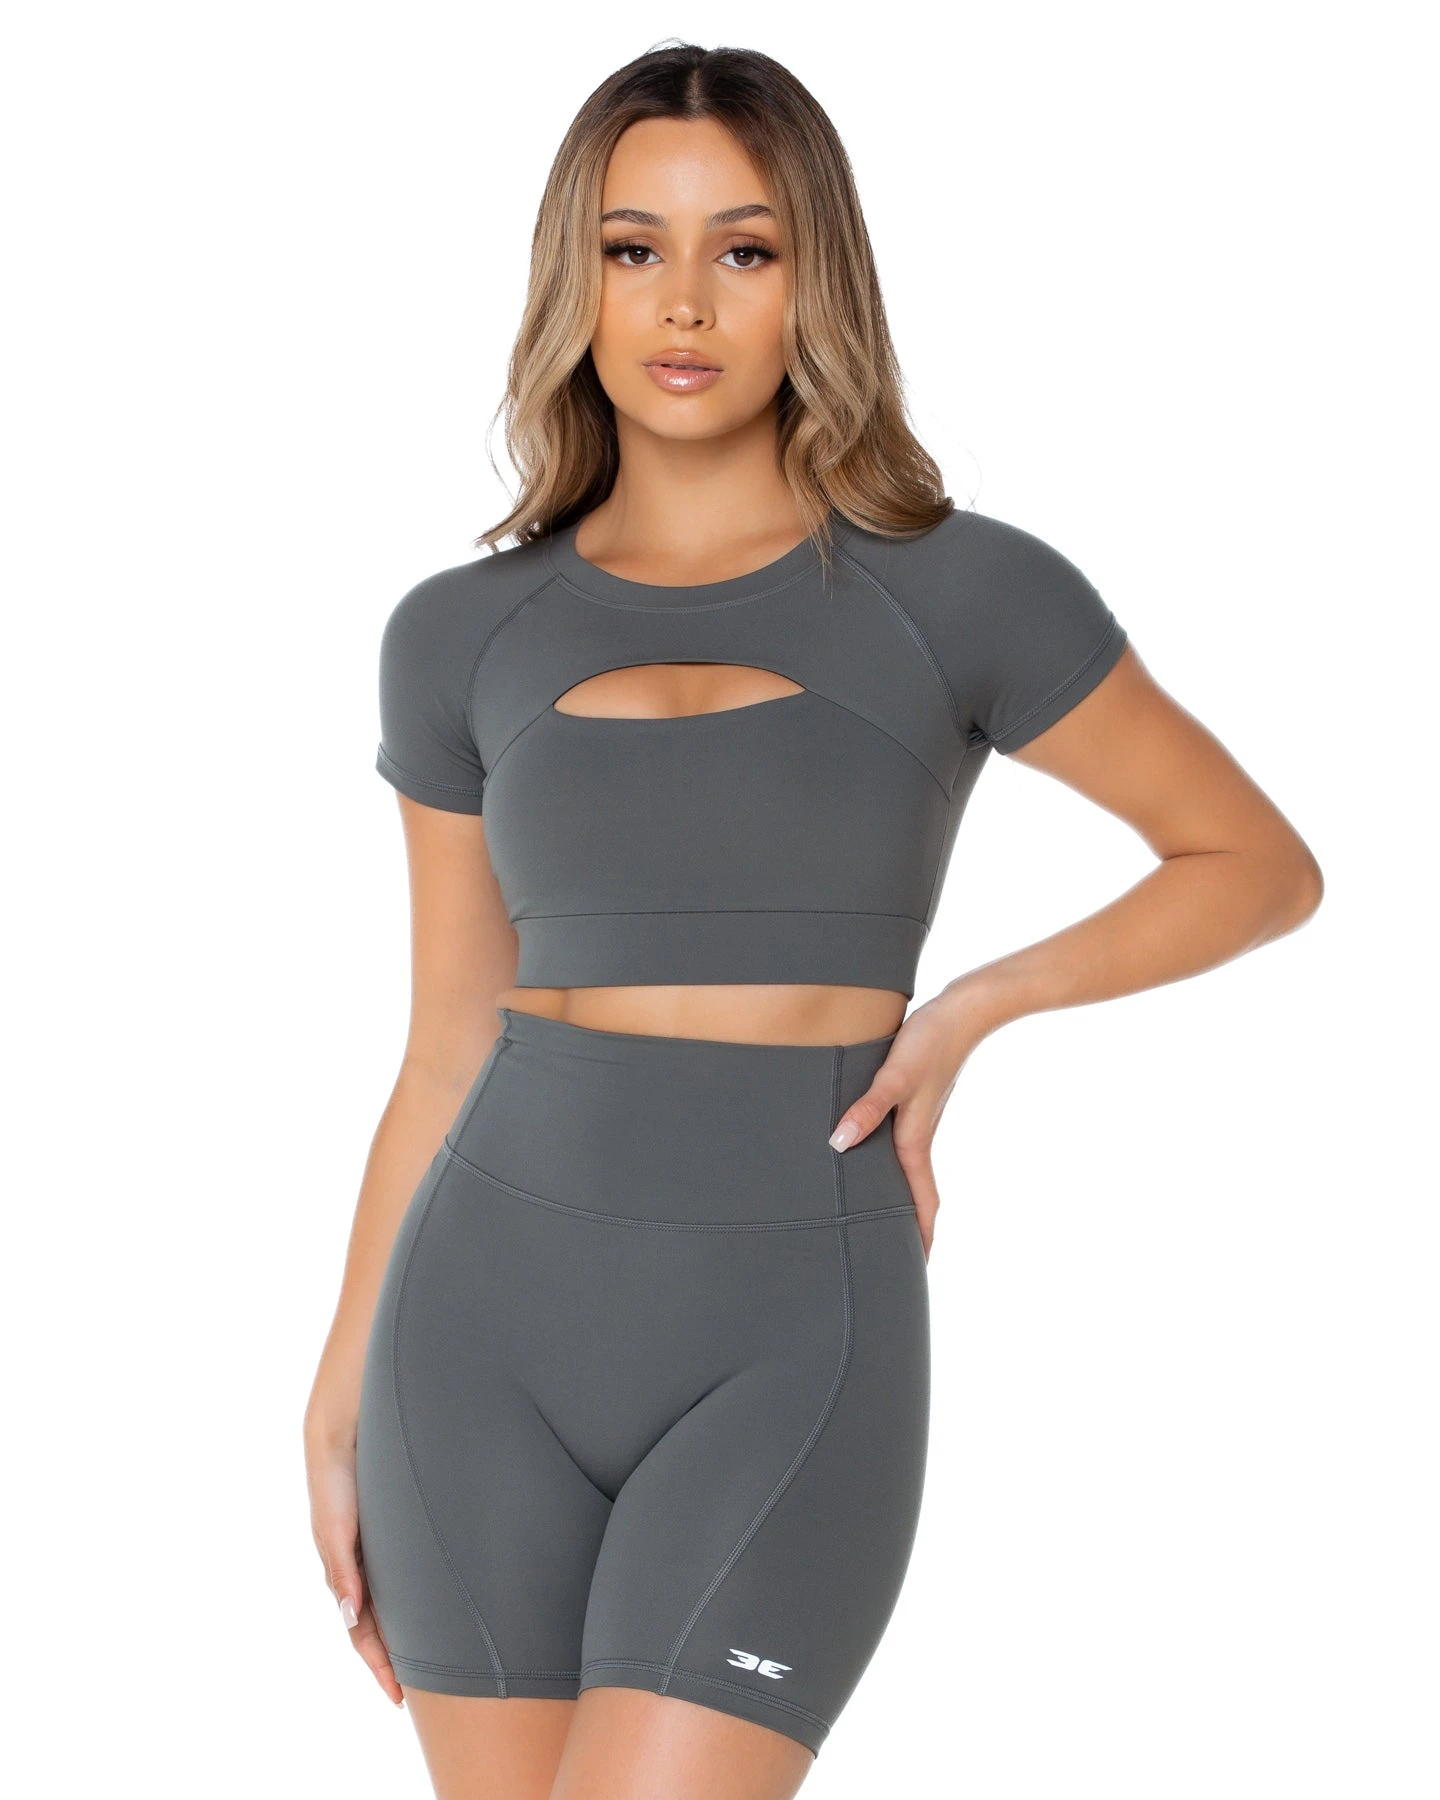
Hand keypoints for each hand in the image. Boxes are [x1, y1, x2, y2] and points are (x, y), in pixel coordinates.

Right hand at [305, 1407, 404, 1706]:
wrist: (348, 1423)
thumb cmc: (338, 1471)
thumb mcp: (335, 1521)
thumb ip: (340, 1564)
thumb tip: (351, 1615)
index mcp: (347, 1566)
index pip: (363, 1630)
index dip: (379, 1663)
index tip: (397, 1696)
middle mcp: (364, 1561)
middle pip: (379, 1623)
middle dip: (395, 1658)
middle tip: (422, 1694)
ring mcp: (380, 1545)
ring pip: (396, 1600)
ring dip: (409, 1632)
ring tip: (434, 1663)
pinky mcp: (397, 1526)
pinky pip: (406, 1571)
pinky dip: (418, 1598)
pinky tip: (437, 1607)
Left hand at [827, 983, 993, 1261]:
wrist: (963, 1010)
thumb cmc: (930, 1043)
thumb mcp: (895, 1077)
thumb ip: (867, 1109)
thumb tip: (839, 1144)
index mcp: (914, 1141)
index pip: (921, 1201)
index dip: (919, 1235)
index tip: (918, 1268)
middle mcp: (917, 1135)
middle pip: (913, 1192)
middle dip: (905, 1224)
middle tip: (890, 1253)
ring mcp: (918, 1118)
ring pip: (906, 1168)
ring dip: (898, 1194)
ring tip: (879, 1215)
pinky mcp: (915, 1099)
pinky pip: (900, 1143)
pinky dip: (890, 1162)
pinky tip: (871, 1153)